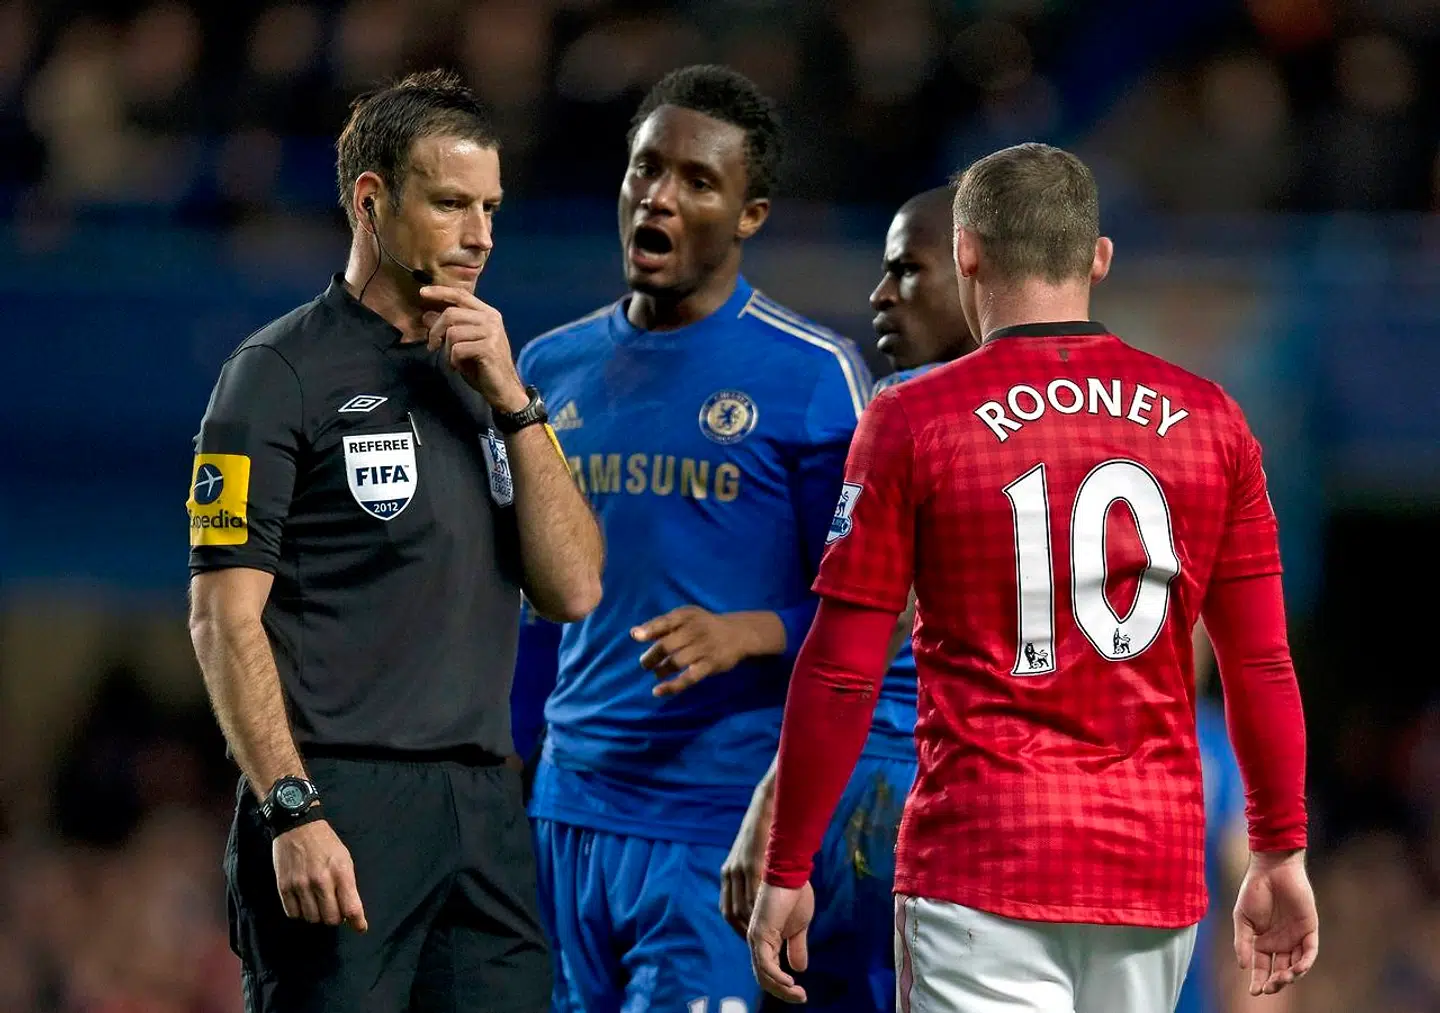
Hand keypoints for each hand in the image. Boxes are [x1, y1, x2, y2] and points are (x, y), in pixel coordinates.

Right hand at [272, 820, 367, 932]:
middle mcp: (321, 881)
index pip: (351, 907)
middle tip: (334, 908)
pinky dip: (301, 912)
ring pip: (312, 919)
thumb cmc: (326, 843)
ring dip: (317, 915)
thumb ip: (348, 885)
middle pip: (330, 918)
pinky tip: (304, 902)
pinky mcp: (284, 887)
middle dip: (335, 917)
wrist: (298, 826)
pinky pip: (293, 914)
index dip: (358, 922)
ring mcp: (300, 885)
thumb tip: (351, 912)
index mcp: (340, 872)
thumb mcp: (345, 859)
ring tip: (318, 903)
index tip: (361, 928)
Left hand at [420, 285, 527, 411]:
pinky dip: (453, 360)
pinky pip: (457, 349)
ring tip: (452, 360)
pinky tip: (459, 367)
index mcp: (487, 313)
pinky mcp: (488, 348)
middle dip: (435, 330)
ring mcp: (491, 332)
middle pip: (451, 313)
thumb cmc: (482, 367)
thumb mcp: (462, 344)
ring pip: (453, 332)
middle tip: (432, 346)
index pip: (461, 295)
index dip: (440, 292)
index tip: (422, 293)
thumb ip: (448, 328)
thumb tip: (426, 315)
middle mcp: (491, 319)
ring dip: (446, 349)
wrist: (503, 389)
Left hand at [632, 607, 775, 697]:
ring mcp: (703, 649)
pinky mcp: (710, 665)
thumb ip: (662, 625)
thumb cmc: (704, 625)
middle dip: (651, 656)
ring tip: (656, 673)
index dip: (650, 629)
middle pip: (667, 645)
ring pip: (676, 662)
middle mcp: (695, 631)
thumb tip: (634, 634)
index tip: (636, 637)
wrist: (738, 633)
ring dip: (661, 670)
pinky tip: (658, 691)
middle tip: (645, 664)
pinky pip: (688, 678)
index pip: (665, 622)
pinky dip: (672, 686)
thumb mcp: (686, 617)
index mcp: (686, 616)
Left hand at [721, 774, 775, 935]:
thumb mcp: (758, 860)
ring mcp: (739, 867)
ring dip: (756, 925)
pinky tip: (773, 917)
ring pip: (743, 907)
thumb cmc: (771, 834)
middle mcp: (730, 872)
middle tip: (765, 943)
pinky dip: (761, 910)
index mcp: (729, 873)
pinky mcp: (751, 862)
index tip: (753, 939)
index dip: (739, 928)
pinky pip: (753, 894)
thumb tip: (766, 902)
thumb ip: (758, 882)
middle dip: (747, 931)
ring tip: (772, 936)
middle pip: (733, 913)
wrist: (772, 804)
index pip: (728, 911)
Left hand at [747, 881, 814, 1004]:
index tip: (801, 994)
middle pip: (764, 978)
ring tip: (798, 993)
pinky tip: (791, 981)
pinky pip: (765, 964)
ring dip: (782, 989)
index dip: (784, 987)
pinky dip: (777, 977)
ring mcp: (756, 938)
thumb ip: (797, 947)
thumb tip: (800, 969)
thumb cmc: (794, 895)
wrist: (791, 874)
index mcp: (765, 942)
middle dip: (783, 993)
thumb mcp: (799, 928)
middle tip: (801, 998)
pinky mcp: (759, 933)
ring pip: (764, 975)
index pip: (769, 973)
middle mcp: (756, 942)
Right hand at [1233, 850, 1317, 995]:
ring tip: (1282, 978)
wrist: (1272, 869)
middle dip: (1275, 982)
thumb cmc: (1254, 890)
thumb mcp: (1242, 918)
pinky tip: (1297, 969)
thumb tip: (1242, 966)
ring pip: (1296, 965)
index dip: (1257, 979)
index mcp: (1262, 941)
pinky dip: (1305, 962)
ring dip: (1290, 976)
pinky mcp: (1309, 930)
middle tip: (1269, 987)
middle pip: (1279, 970)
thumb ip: (1242, 942)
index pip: (1261, 966)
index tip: (1254, 991)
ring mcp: (1295, 937)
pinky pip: (1309, 952)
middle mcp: (1279, 943)